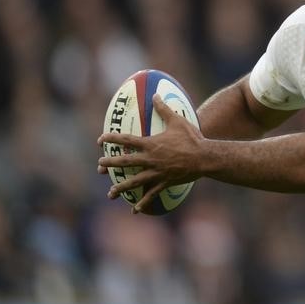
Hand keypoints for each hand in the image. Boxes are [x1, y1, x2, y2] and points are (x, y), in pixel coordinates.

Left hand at [97, 94, 205, 212]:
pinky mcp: (165, 182)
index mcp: (151, 144)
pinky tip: (135, 209)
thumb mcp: (178, 121)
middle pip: (125, 162)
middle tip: (100, 165)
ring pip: (135, 181)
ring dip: (121, 188)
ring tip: (111, 194)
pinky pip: (152, 194)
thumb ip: (164, 108)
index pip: (127, 140)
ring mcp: (157, 172)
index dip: (112, 138)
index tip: (100, 139)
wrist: (204, 157)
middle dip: (111, 163)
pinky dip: (143, 202)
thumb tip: (155, 94)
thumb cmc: (192, 138)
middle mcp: (150, 159)